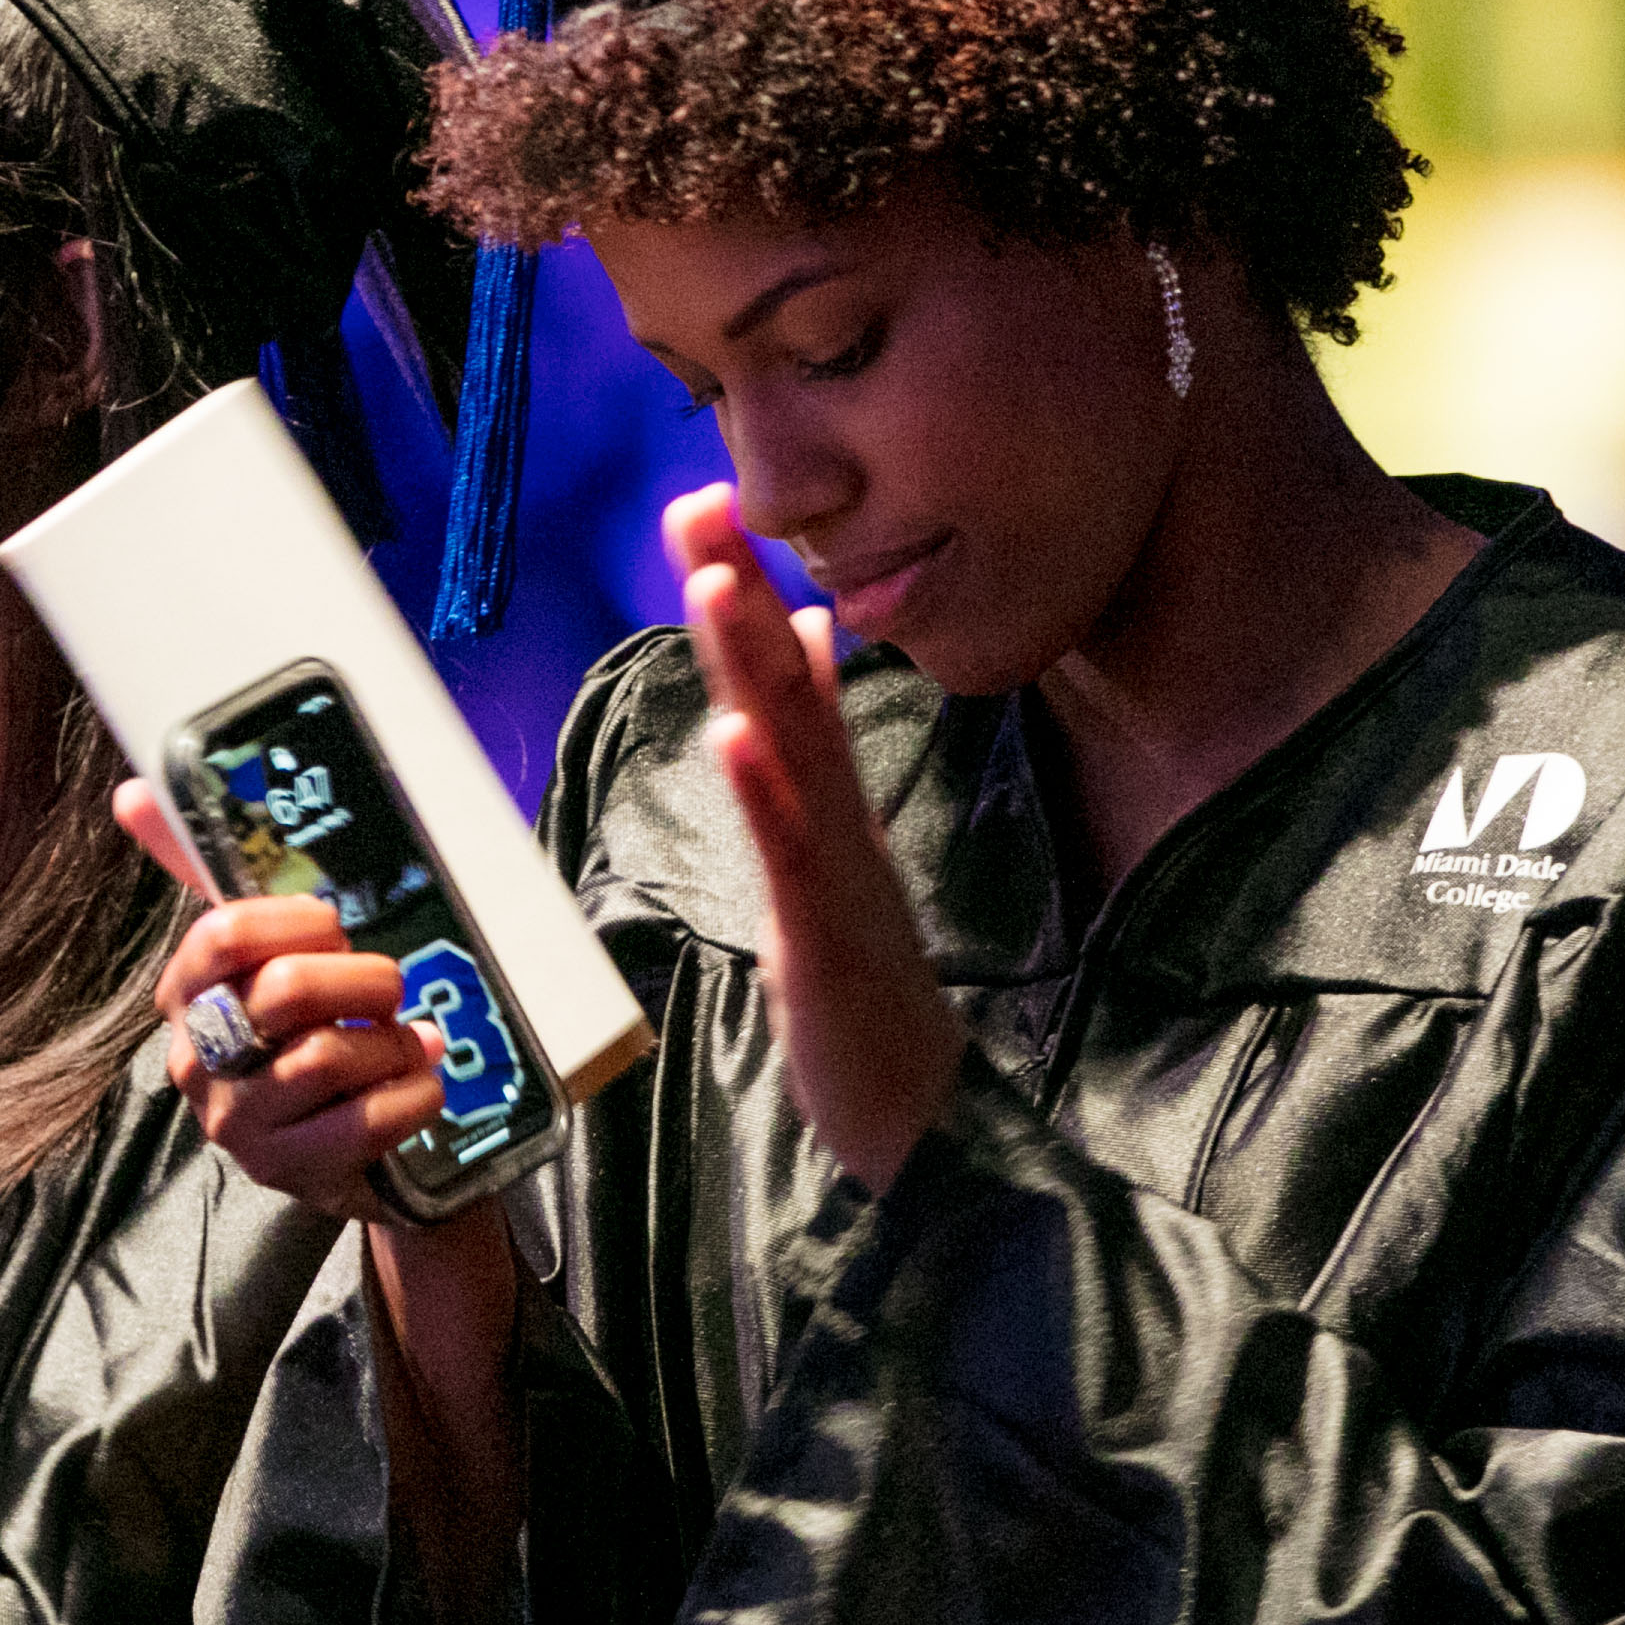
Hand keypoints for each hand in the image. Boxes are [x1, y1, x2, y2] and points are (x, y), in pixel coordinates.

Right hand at [125, 788, 531, 1601]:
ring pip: (330, 1056)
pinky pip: (368, 1114)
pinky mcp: (291, 1173)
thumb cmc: (324, 1033)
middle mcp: (200, 1062)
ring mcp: (240, 1124)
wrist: (374, 1156)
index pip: (220, 933)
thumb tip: (134, 790)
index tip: (335, 921)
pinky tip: (423, 1082)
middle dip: (364, 978)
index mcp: (187, 994)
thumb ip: (213, 873)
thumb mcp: (275, 953)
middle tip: (393, 985)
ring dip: (393, 1043)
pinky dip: (416, 1091)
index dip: (294, 918)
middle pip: (285, 992)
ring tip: (409, 1043)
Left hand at [665, 483, 963, 1193]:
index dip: (746, 592)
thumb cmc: (867, 1000)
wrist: (924, 1125)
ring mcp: (838, 879)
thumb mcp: (828, 866)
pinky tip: (737, 734)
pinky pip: (794, 858)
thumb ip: (811, 762)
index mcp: (828, 810)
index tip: (704, 500)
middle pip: (789, 691)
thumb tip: (806, 650)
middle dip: (742, 593)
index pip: (785, 681)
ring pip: (793, 756)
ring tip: (720, 582)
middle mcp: (838, 826)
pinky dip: (767, 794)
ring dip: (756, 666)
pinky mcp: (829, 943)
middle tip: (700, 499)